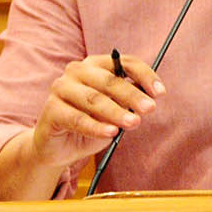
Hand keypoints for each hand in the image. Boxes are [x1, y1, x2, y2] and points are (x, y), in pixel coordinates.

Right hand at [0, 53, 165, 198]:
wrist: (58, 148)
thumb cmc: (90, 124)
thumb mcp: (114, 112)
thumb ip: (127, 103)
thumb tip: (148, 100)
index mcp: (95, 65)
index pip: (123, 63)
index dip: (144, 75)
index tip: (160, 92)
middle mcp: (76, 71)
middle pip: (109, 80)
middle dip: (132, 95)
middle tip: (149, 109)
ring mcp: (61, 88)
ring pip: (93, 99)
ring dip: (116, 112)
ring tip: (133, 123)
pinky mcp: (51, 110)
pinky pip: (77, 119)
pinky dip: (96, 126)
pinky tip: (111, 133)